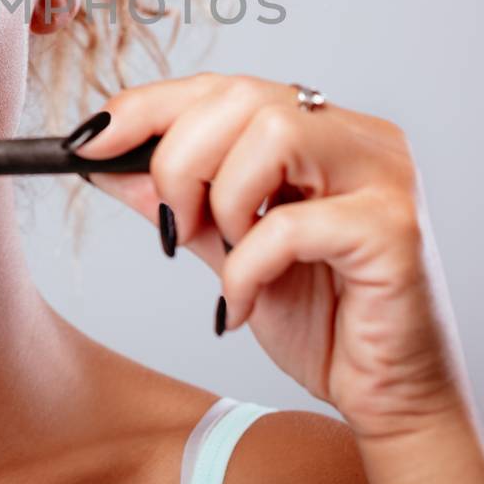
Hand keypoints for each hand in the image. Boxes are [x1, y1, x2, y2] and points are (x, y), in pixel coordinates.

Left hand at [68, 73, 472, 441]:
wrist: (389, 397)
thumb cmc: (325, 321)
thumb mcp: (229, 251)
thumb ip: (180, 202)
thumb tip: (105, 162)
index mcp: (324, 130)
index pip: (227, 86)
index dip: (150, 106)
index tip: (90, 141)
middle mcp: (360, 138)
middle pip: (244, 97)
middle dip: (180, 158)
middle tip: (173, 223)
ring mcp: (384, 176)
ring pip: (272, 132)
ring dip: (222, 200)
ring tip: (224, 253)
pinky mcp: (392, 230)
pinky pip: (290, 223)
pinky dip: (246, 266)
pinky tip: (241, 303)